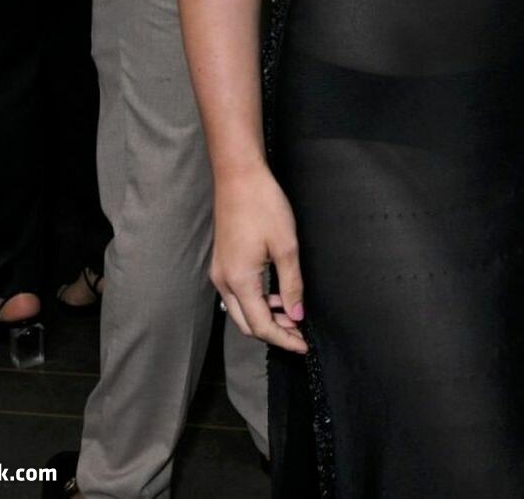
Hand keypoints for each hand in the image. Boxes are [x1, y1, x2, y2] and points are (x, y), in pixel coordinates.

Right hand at [212, 164, 306, 352]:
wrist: (238, 177)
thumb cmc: (264, 206)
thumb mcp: (286, 246)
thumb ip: (291, 285)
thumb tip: (297, 315)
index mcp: (239, 281)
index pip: (261, 326)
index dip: (283, 339)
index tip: (303, 346)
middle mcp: (223, 282)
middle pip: (247, 324)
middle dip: (274, 333)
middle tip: (300, 334)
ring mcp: (220, 272)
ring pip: (241, 310)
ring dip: (266, 317)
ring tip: (294, 315)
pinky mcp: (223, 263)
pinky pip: (238, 294)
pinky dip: (257, 301)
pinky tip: (277, 295)